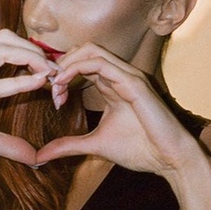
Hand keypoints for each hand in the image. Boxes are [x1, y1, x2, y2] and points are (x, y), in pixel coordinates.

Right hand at [0, 30, 55, 164]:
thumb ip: (7, 144)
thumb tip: (34, 157)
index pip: (6, 47)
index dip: (32, 53)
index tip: (54, 69)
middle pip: (7, 39)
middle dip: (35, 50)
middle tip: (57, 70)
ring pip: (2, 49)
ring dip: (32, 58)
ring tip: (50, 73)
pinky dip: (18, 82)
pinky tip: (38, 83)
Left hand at [38, 43, 202, 175]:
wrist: (170, 160)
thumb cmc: (141, 150)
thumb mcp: (95, 145)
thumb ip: (68, 145)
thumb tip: (41, 156)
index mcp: (113, 85)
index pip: (82, 63)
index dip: (61, 73)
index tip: (51, 94)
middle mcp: (120, 75)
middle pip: (84, 49)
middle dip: (61, 64)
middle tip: (48, 86)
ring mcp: (128, 76)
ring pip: (90, 50)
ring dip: (66, 64)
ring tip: (54, 85)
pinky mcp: (133, 82)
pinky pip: (101, 63)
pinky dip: (77, 68)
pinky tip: (63, 84)